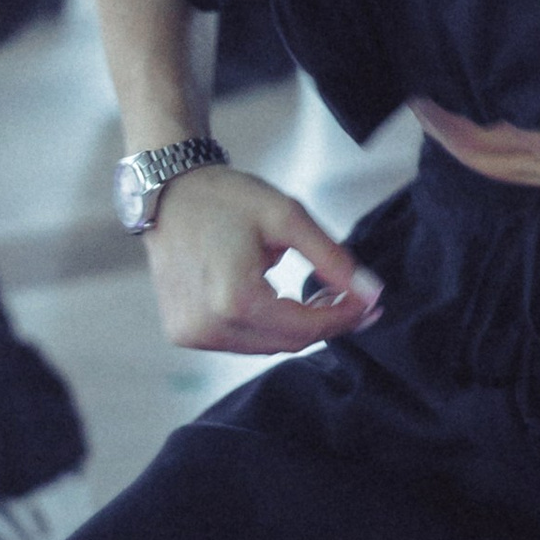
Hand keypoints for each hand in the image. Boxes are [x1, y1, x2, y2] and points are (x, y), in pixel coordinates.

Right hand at [143, 165, 384, 355]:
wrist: (167, 192)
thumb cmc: (225, 198)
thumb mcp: (287, 217)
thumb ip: (332, 258)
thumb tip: (371, 293)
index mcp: (236, 300)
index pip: (307, 327)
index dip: (344, 317)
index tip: (371, 304)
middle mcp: (210, 327)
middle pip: (289, 342)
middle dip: (325, 323)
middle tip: (352, 299)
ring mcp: (192, 335)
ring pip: (265, 346)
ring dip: (296, 327)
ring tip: (317, 296)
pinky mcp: (183, 333)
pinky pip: (240, 341)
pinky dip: (266, 327)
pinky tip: (279, 301)